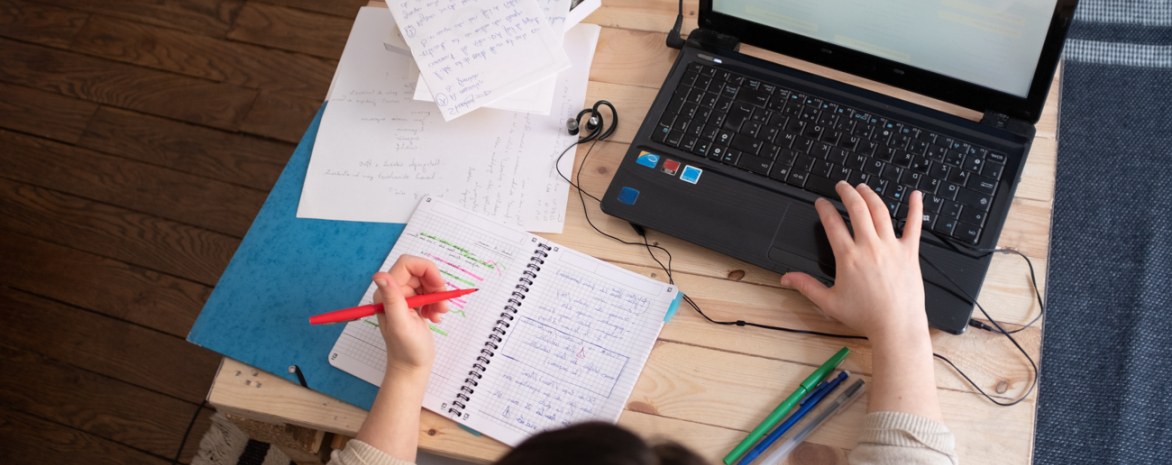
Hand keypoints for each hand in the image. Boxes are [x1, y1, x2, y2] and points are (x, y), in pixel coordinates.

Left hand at [372, 255, 448, 378]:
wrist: (412, 367)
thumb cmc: (406, 350)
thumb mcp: (401, 324)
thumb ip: (392, 299)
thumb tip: (380, 275)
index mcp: (386, 294)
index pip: (407, 264)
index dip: (426, 269)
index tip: (439, 284)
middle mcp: (394, 292)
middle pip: (420, 272)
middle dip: (435, 285)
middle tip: (442, 303)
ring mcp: (404, 298)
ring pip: (427, 282)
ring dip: (438, 295)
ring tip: (440, 313)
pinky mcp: (414, 304)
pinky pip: (429, 293)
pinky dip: (437, 303)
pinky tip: (435, 317)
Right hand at [779, 181, 926, 340]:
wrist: (896, 326)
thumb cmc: (866, 317)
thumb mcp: (829, 302)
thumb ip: (806, 286)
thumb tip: (787, 279)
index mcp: (849, 257)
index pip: (832, 223)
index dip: (824, 208)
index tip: (821, 203)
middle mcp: (870, 247)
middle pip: (857, 208)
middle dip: (847, 192)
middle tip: (842, 186)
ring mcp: (891, 247)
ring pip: (880, 211)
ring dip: (870, 195)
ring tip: (863, 188)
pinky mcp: (910, 253)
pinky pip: (914, 225)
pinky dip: (915, 208)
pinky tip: (915, 196)